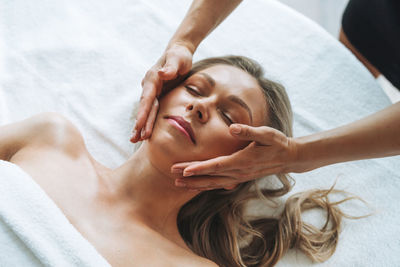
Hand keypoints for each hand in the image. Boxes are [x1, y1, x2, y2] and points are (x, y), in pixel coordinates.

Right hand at [131, 43, 192, 141]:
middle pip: (144, 107)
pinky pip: (152, 110)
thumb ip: (171, 67)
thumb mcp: (178, 59)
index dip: (143, 113)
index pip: (147, 98)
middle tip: (134, 139)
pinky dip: (148, 121)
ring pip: (147, 111)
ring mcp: (152, 91)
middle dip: (139, 123)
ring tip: (135, 140)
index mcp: (153, 78)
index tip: (140, 125)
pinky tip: (145, 132)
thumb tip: (162, 74)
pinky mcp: (157, 95)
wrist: (179, 52)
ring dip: (142, 125)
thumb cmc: (179, 55)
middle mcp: (149, 86)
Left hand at [171, 124, 299, 190]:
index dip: (200, 169)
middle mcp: (239, 172)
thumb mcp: (266, 134)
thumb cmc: (277, 143)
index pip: (217, 166)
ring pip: (213, 183)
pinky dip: (206, 185)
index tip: (184, 170)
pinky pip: (219, 184)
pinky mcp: (239, 177)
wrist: (289, 158)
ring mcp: (239, 177)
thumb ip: (249, 131)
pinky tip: (196, 185)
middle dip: (191, 176)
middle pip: (211, 176)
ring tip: (178, 183)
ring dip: (196, 184)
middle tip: (172, 174)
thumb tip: (232, 128)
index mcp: (243, 161)